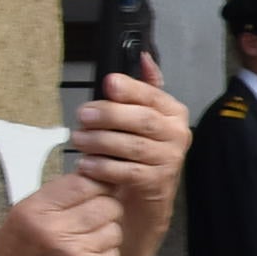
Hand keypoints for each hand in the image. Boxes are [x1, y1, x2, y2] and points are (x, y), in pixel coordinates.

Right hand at [0, 175, 126, 255]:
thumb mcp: (18, 223)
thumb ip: (52, 203)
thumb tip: (91, 181)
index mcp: (34, 210)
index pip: (84, 182)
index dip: (96, 186)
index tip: (95, 193)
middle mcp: (55, 228)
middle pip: (107, 204)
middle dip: (105, 211)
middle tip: (92, 223)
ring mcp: (76, 252)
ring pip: (115, 229)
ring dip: (106, 235)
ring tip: (83, 246)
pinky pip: (114, 253)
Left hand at [71, 65, 190, 225]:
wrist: (146, 198)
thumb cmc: (139, 152)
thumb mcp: (142, 116)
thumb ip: (143, 89)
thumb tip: (143, 56)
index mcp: (173, 112)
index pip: (153, 96)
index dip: (131, 89)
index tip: (109, 84)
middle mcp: (177, 134)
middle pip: (142, 120)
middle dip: (109, 115)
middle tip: (81, 116)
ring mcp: (170, 159)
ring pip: (133, 145)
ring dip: (101, 141)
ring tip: (78, 139)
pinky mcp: (157, 182)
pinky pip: (128, 171)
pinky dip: (104, 166)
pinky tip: (85, 163)